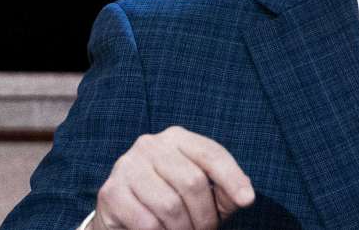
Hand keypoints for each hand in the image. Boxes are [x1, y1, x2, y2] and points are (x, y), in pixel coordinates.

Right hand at [92, 126, 254, 229]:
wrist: (122, 218)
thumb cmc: (171, 201)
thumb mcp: (202, 194)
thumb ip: (224, 192)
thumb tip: (244, 196)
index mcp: (177, 138)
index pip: (211, 153)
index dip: (232, 177)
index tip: (247, 201)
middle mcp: (150, 145)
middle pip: (193, 181)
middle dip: (205, 216)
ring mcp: (127, 166)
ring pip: (170, 205)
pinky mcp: (111, 192)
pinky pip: (147, 222)